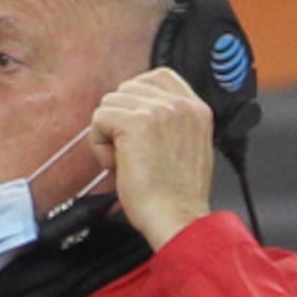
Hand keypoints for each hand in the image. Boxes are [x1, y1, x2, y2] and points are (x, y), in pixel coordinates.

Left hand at [88, 67, 214, 248]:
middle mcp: (180, 104)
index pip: (158, 77)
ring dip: (109, 134)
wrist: (178, 218)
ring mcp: (159, 111)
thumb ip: (171, 123)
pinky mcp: (135, 124)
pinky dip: (99, 146)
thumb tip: (139, 112)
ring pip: (110, 103)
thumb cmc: (178, 196)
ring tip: (126, 162)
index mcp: (196, 109)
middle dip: (121, 119)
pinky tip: (117, 166)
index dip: (137, 98)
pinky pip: (99, 119)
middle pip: (127, 89)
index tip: (134, 125)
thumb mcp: (190, 146)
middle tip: (132, 153)